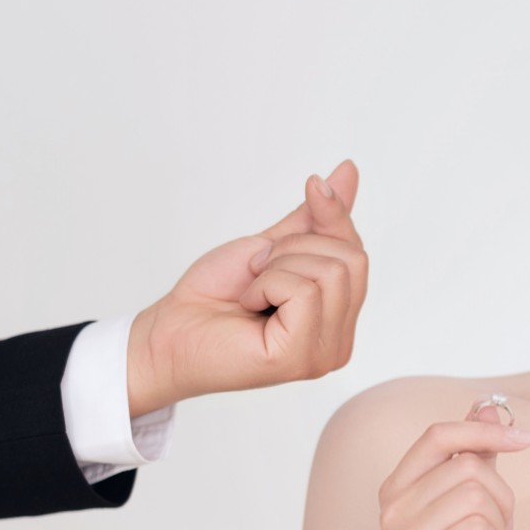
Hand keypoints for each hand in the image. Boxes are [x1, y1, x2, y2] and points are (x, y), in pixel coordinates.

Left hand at [126, 159, 366, 414]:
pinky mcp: (299, 359)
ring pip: (330, 272)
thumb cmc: (216, 293)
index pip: (358, 253)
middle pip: (353, 260)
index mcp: (338, 318)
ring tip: (253, 291)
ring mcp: (324, 355)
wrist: (172, 326)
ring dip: (277, 267)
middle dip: (296, 247)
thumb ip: (315, 217)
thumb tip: (348, 170)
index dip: (332, 215)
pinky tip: (249, 305)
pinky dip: (266, 285)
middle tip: (259, 270)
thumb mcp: (274, 243)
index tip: (311, 187)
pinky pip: (303, 292)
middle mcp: (339, 342)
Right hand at [377, 400, 529, 529]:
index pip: (439, 434)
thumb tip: (489, 405)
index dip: (485, 430)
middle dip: (501, 500)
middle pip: (470, 467)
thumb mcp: (480, 502)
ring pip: (479, 497)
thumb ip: (478, 454)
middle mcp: (391, 508)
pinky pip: (481, 529)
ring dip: (499, 527)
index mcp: (398, 487)